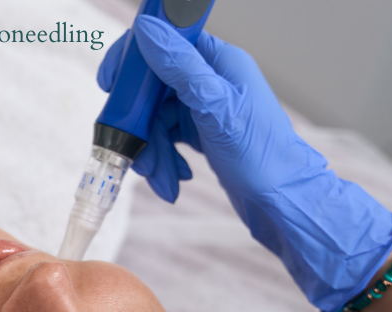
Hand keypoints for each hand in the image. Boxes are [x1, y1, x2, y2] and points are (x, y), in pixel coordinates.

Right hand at [98, 16, 391, 311]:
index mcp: (217, 62)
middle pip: (151, 90)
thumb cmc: (262, 157)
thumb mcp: (216, 108)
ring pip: (154, 120)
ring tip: (161, 180)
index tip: (110, 85)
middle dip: (139, 127)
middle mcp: (209, 80)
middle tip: (135, 155)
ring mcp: (203, 107)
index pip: (164, 43)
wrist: (281, 202)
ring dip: (151, 152)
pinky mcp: (199, 132)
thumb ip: (180, 68)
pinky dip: (163, 161)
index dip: (132, 62)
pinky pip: (164, 138)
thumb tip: (147, 29)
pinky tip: (174, 181)